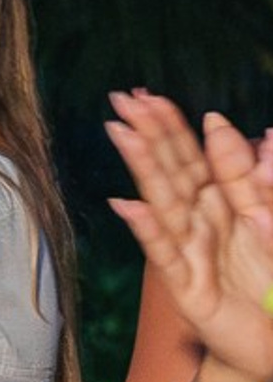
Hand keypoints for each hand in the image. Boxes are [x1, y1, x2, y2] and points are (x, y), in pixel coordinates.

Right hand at [108, 92, 272, 381]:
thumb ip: (265, 182)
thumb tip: (263, 134)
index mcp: (224, 204)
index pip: (194, 156)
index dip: (172, 125)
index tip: (148, 95)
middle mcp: (202, 222)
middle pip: (173, 170)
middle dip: (149, 133)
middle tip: (122, 99)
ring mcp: (190, 252)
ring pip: (165, 201)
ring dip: (143, 166)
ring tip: (122, 133)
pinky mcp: (187, 287)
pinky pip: (165, 253)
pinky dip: (147, 228)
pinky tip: (127, 205)